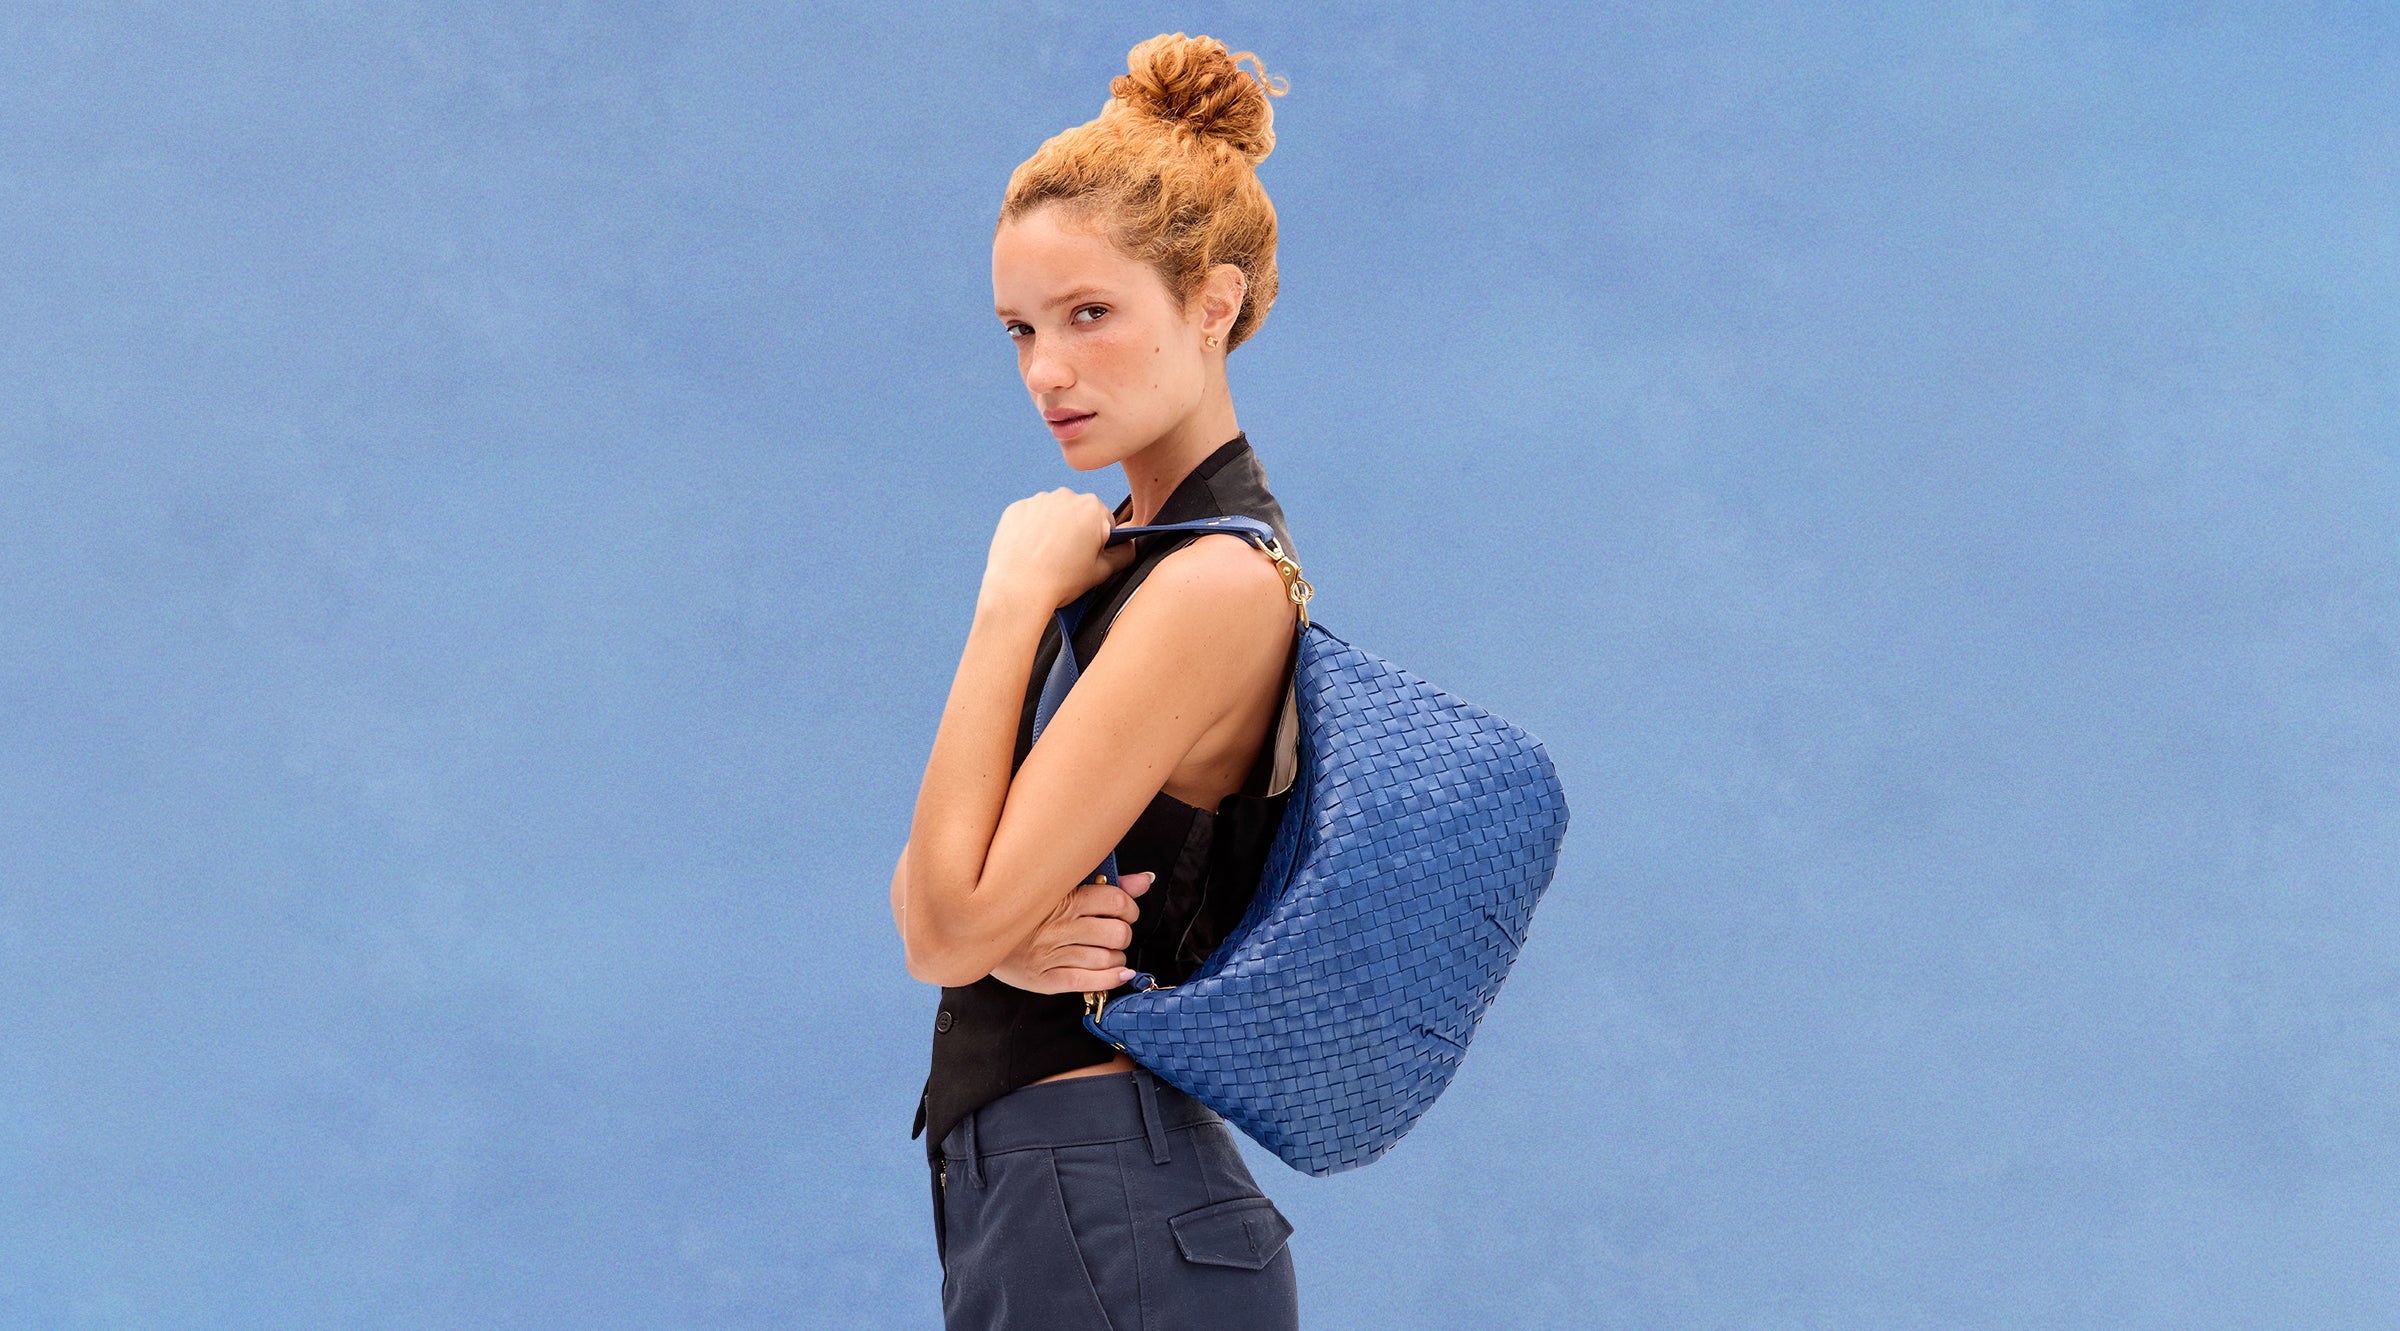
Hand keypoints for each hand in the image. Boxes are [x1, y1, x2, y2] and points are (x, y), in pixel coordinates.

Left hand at [978, 489, 1135, 614]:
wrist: (1018, 590)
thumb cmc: (1059, 581)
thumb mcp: (1103, 572)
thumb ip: (1124, 555)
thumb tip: (1129, 546)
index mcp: (1093, 509)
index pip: (1105, 522)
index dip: (1099, 542)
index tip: (1089, 557)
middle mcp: (1066, 497)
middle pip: (1078, 515)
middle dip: (1076, 533)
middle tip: (1067, 560)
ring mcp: (1038, 501)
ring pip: (1053, 514)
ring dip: (1053, 530)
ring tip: (1046, 558)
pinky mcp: (1016, 509)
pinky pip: (1030, 517)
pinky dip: (1031, 530)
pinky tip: (1030, 552)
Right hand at [988, 871, 1153, 994]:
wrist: (979, 929)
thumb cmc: (1026, 907)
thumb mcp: (1061, 886)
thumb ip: (1107, 883)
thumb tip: (1144, 881)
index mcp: (1064, 898)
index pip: (1116, 902)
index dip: (1129, 908)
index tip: (1124, 911)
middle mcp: (1059, 927)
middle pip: (1117, 933)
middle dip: (1123, 934)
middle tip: (1114, 932)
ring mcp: (1051, 955)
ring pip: (1107, 959)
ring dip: (1116, 957)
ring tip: (1107, 951)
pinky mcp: (1045, 979)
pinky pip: (1089, 982)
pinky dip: (1111, 979)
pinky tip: (1118, 973)